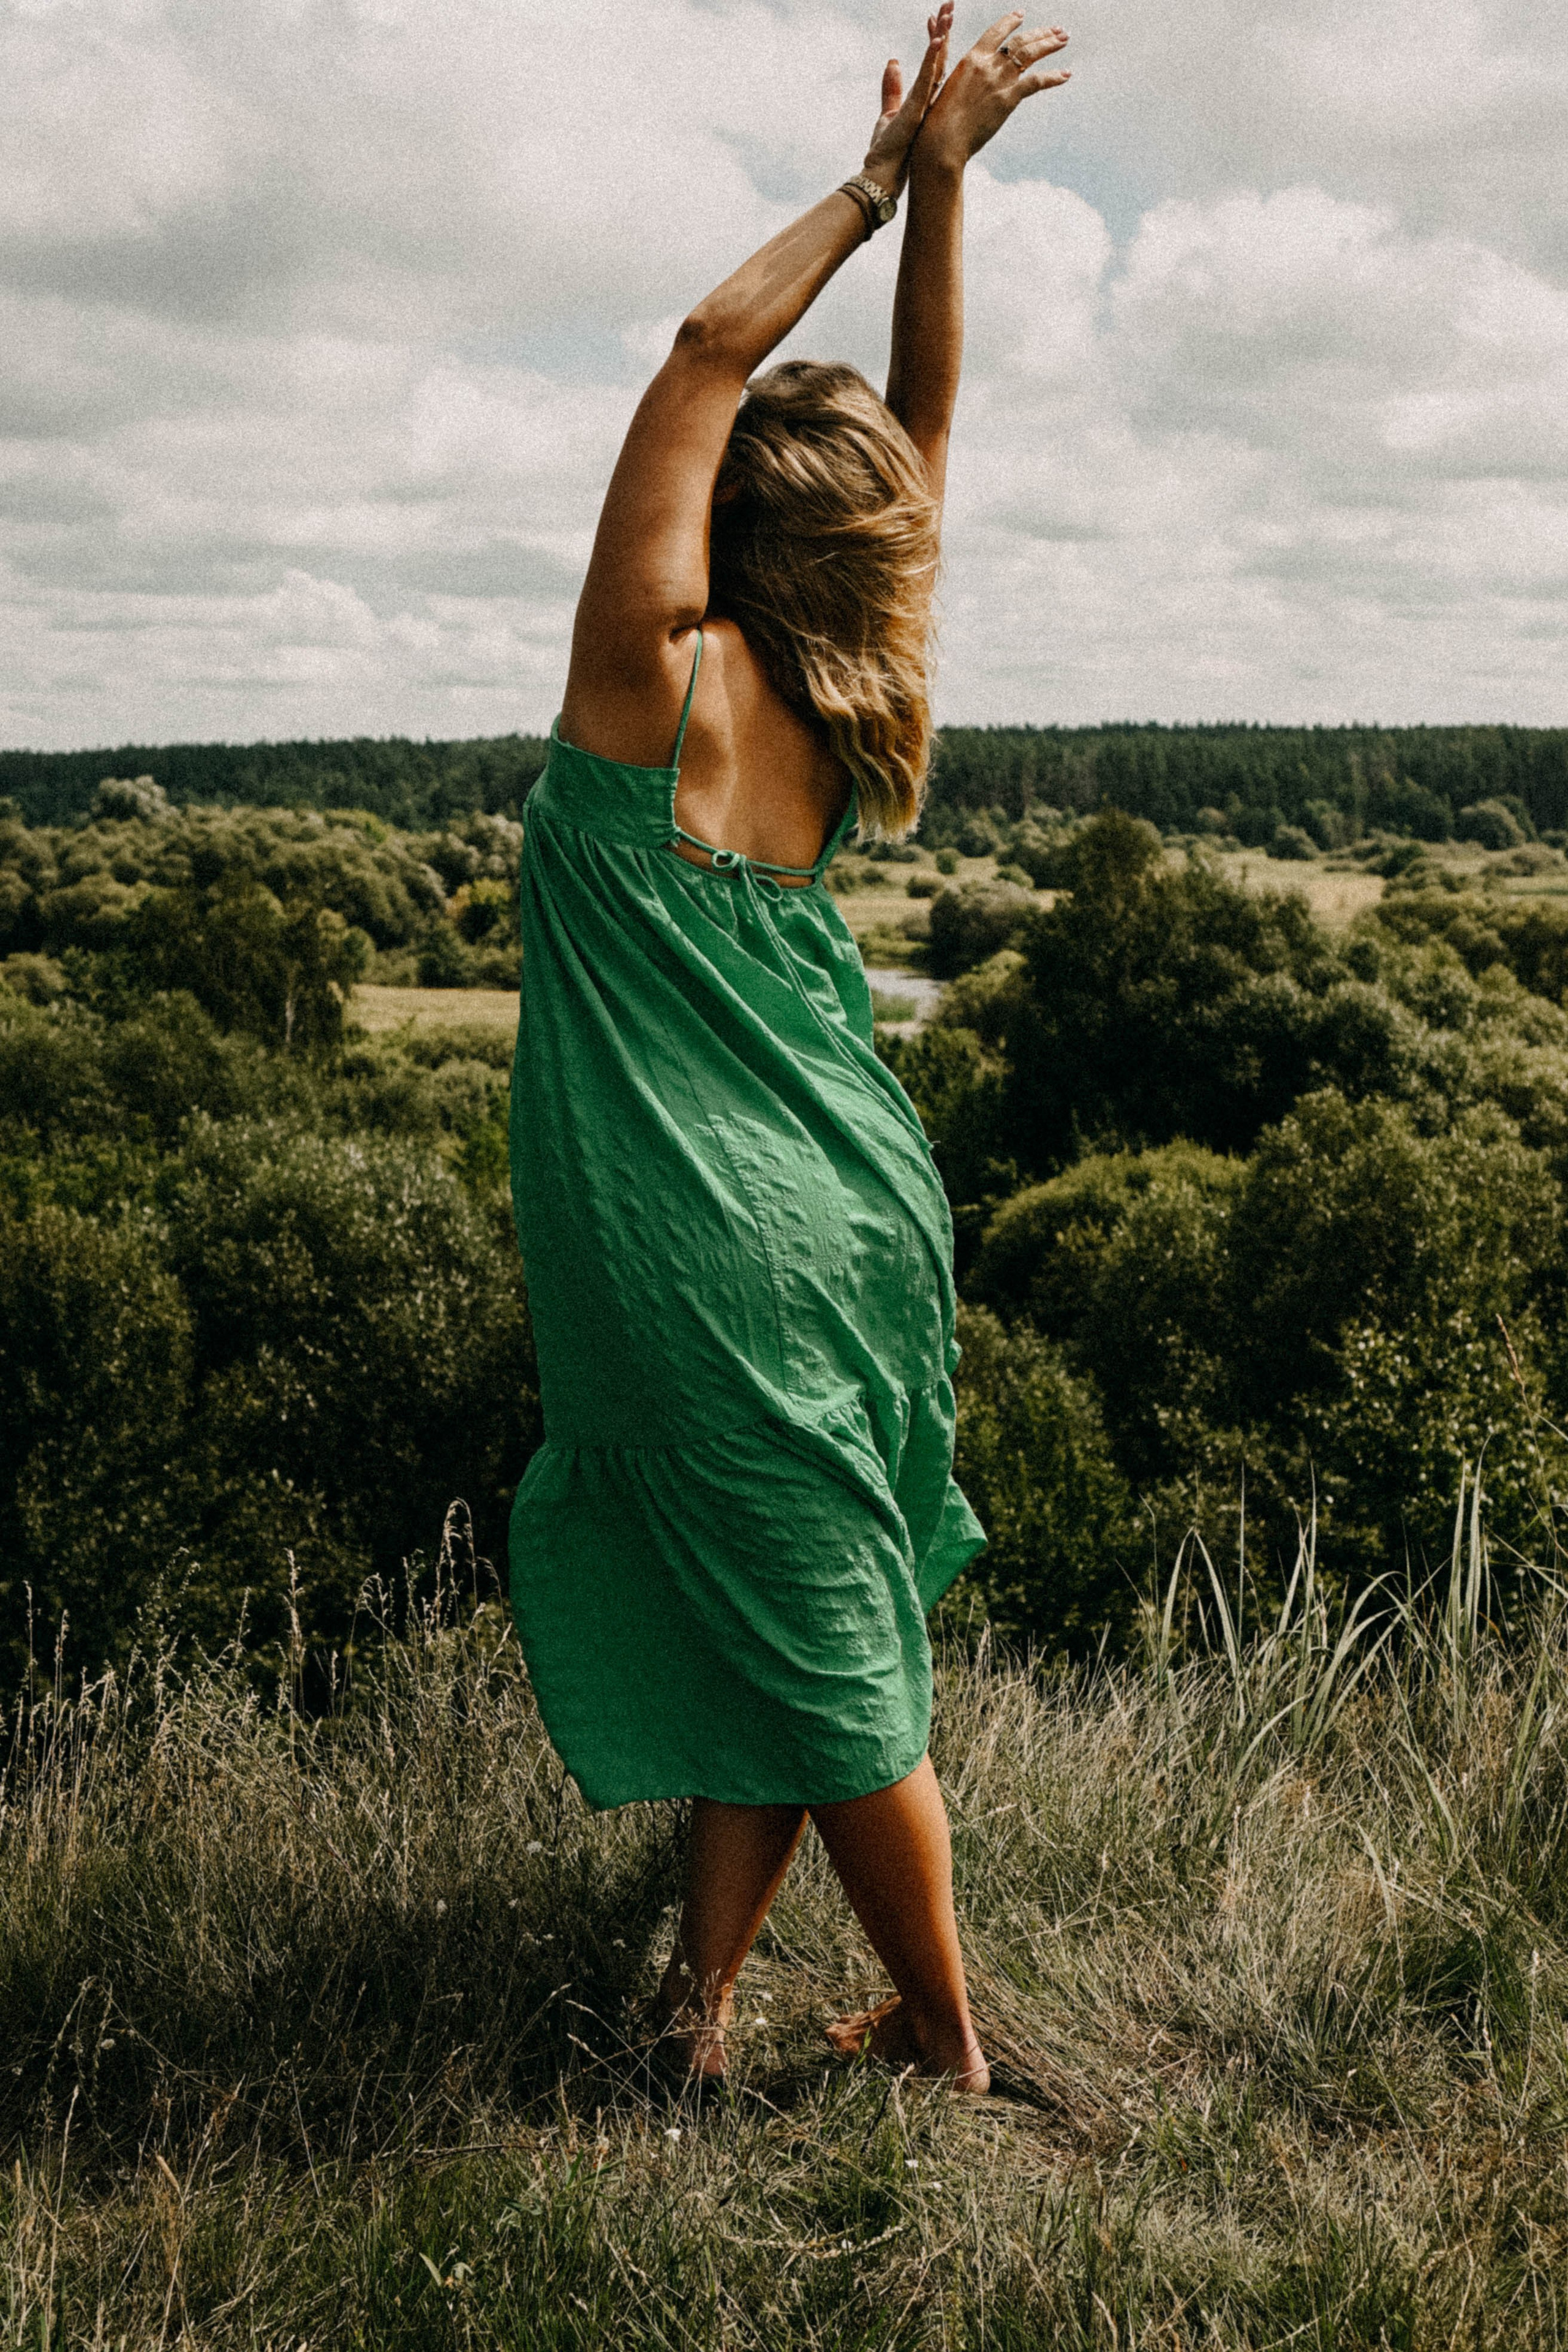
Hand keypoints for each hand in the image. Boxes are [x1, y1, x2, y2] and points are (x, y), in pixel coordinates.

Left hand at [861, 4, 954, 196]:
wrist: (884, 176)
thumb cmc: (888, 151)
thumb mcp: (889, 113)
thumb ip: (891, 88)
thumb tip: (893, 61)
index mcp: (925, 99)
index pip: (933, 62)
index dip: (936, 37)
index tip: (938, 15)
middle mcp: (930, 99)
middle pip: (940, 57)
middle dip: (945, 28)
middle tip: (950, 2)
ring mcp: (926, 103)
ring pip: (936, 64)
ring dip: (942, 36)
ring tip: (947, 11)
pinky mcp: (917, 109)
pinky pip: (926, 79)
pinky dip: (931, 59)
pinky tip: (936, 40)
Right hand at [913, 9, 1069, 173]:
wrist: (942, 141)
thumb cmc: (940, 121)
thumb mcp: (950, 89)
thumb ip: (966, 78)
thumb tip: (972, 80)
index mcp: (971, 59)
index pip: (995, 32)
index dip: (1010, 22)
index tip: (1022, 15)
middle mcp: (987, 65)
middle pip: (1019, 41)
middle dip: (1040, 33)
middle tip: (1056, 30)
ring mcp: (998, 81)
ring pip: (1030, 54)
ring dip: (1049, 45)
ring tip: (1064, 39)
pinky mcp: (1008, 99)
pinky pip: (1036, 82)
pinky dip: (1053, 77)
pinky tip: (1066, 74)